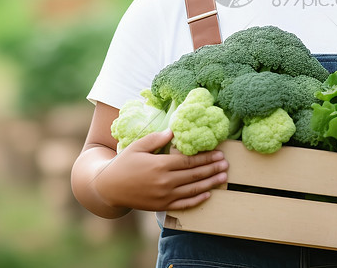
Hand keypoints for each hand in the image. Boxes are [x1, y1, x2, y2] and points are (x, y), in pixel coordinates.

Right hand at [89, 129, 228, 212]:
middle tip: (226, 164)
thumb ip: (157, 139)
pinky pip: (183, 204)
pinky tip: (208, 194)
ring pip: (193, 190)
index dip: (205, 158)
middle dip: (212, 169)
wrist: (109, 187)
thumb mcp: (139, 146)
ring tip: (223, 178)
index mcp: (160, 165)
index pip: (189, 161)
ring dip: (210, 183)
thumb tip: (174, 130)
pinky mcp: (161, 206)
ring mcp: (164, 196)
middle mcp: (165, 182)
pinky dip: (197, 200)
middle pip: (194, 174)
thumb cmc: (124, 163)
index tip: (218, 153)